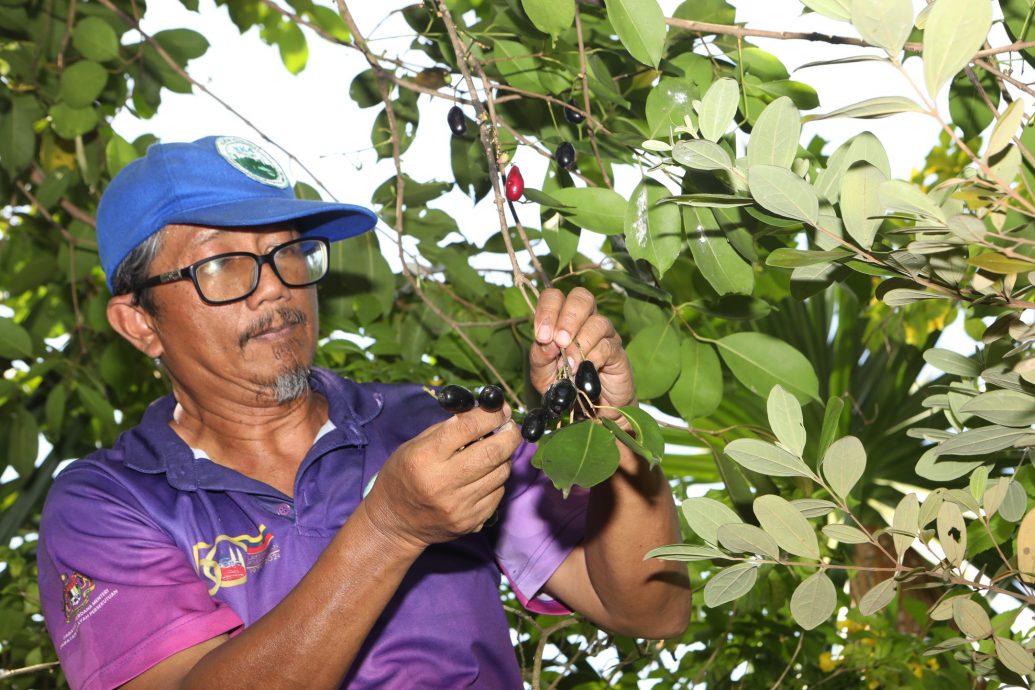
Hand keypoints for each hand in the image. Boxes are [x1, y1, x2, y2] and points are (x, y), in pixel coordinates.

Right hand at [362, 406, 519, 551]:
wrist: (394, 523)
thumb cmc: (403, 476)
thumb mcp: (414, 445)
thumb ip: (449, 429)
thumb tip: (487, 414)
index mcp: (425, 457)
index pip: (468, 427)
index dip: (492, 414)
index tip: (502, 408)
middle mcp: (443, 482)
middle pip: (493, 452)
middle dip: (510, 434)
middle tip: (510, 427)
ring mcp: (459, 506)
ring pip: (501, 473)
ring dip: (504, 457)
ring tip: (495, 451)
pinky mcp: (470, 522)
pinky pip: (498, 493)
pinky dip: (497, 479)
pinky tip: (486, 475)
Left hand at [530, 287, 635, 417]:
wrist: (590, 408)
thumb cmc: (564, 385)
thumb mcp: (542, 373)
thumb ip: (539, 356)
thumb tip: (547, 342)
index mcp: (561, 319)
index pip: (554, 297)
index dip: (547, 310)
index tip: (541, 336)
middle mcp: (585, 320)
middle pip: (581, 297)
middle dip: (567, 318)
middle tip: (559, 342)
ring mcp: (604, 334)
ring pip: (597, 321)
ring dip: (580, 342)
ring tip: (570, 365)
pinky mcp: (617, 352)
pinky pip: (607, 345)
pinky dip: (593, 357)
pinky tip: (584, 371)